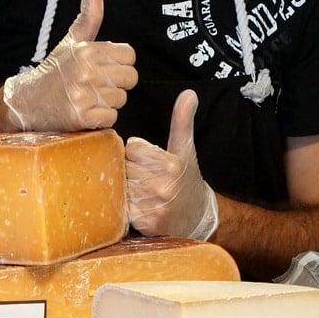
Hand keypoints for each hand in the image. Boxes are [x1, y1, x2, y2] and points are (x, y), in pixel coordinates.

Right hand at [3, 0, 136, 130]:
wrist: (26, 103)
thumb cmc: (54, 72)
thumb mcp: (70, 42)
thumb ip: (88, 17)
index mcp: (86, 51)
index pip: (129, 55)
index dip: (119, 63)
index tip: (103, 68)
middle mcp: (86, 71)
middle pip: (130, 78)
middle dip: (116, 83)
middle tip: (96, 85)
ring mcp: (83, 95)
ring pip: (121, 99)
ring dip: (107, 101)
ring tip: (88, 98)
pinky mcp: (81, 117)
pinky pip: (111, 118)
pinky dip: (101, 118)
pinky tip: (85, 111)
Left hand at [125, 89, 217, 239]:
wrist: (198, 216)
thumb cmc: (187, 179)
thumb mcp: (186, 149)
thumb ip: (183, 121)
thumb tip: (189, 93)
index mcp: (171, 164)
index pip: (132, 148)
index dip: (136, 152)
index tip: (146, 160)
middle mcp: (163, 186)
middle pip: (124, 166)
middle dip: (129, 169)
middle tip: (142, 176)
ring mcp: (154, 206)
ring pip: (120, 185)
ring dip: (125, 186)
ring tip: (139, 190)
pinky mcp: (145, 223)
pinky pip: (120, 207)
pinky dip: (123, 204)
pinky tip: (136, 203)